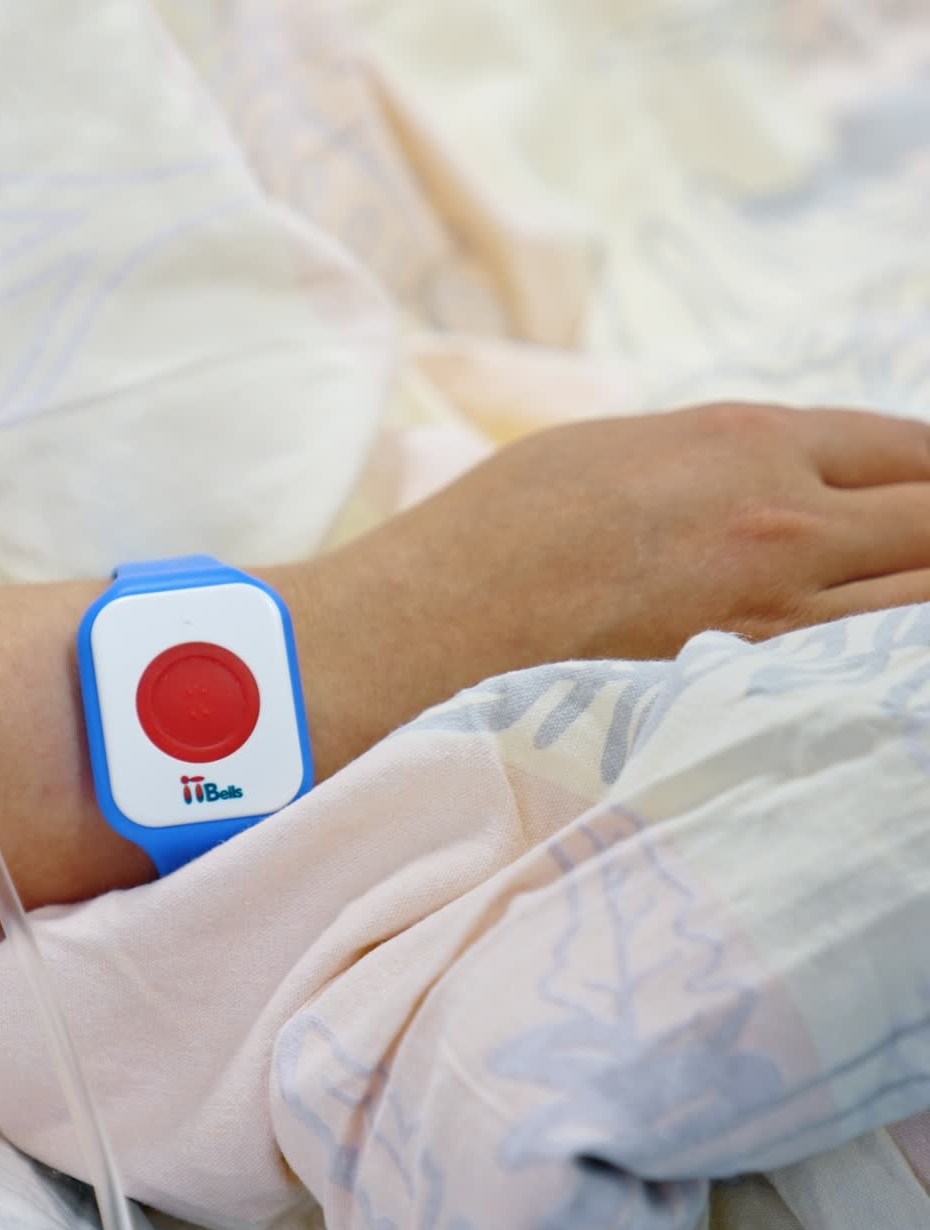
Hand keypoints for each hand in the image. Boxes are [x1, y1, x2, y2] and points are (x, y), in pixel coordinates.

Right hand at [281, 403, 929, 776]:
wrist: (443, 613)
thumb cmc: (509, 520)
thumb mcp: (625, 448)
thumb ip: (723, 458)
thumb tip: (780, 472)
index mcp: (754, 444)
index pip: (914, 449)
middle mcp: (787, 524)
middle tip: (920, 545)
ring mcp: (773, 618)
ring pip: (919, 608)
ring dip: (920, 594)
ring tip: (895, 600)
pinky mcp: (743, 690)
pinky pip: (857, 669)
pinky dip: (881, 657)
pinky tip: (868, 660)